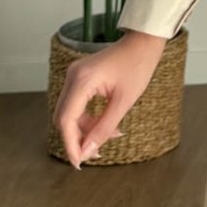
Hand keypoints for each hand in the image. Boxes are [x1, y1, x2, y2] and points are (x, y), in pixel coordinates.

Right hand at [53, 30, 165, 168]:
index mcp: (82, 80)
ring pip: (69, 113)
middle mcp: (73, 76)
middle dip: (77, 139)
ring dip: (84, 129)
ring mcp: (74, 75)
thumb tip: (88, 151)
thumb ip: (104, 128)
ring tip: (107, 137)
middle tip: (94, 153)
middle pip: (63, 118)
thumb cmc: (138, 66)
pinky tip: (104, 124)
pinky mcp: (79, 77)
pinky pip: (76, 104)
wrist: (143, 43)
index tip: (79, 163)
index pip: (66, 120)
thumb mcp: (124, 101)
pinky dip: (86, 118)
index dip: (70, 144)